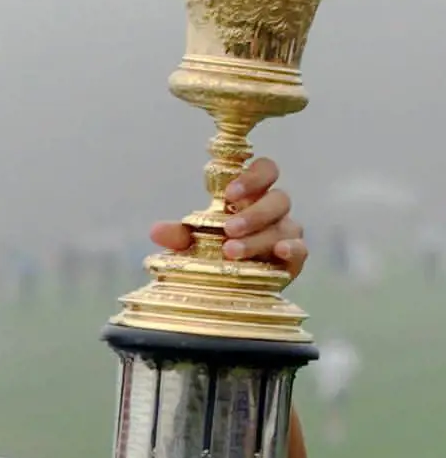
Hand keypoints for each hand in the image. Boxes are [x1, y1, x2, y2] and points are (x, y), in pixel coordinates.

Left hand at [149, 156, 307, 280]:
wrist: (230, 286)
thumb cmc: (214, 253)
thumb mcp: (192, 243)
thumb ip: (179, 235)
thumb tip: (156, 231)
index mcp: (253, 196)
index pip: (266, 171)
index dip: (253, 177)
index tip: (231, 194)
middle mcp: (274, 211)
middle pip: (278, 199)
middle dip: (253, 213)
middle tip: (228, 229)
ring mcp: (287, 233)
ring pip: (285, 226)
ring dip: (258, 237)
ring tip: (232, 251)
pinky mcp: (294, 259)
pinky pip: (301, 249)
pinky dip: (292, 249)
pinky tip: (279, 252)